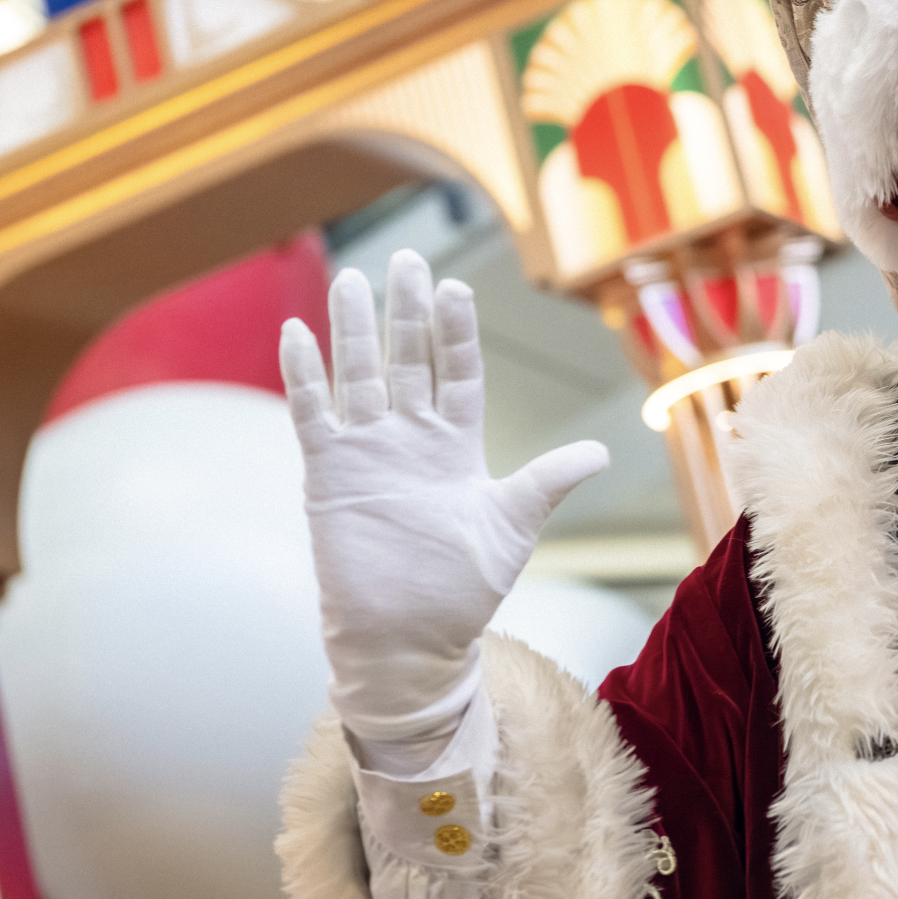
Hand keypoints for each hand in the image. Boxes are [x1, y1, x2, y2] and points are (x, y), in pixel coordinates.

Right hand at [280, 249, 606, 759]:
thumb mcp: (513, 524)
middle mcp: (410, 438)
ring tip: (353, 279)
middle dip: (407, 311)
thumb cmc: (464, 587)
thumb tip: (600, 452)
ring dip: (355, 330)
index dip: (456, 331)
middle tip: (406, 259)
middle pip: (407, 359)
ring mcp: (367, 453)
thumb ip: (547, 480)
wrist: (410, 638)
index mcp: (456, 444)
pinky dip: (305, 375)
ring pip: (359, 375)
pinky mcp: (329, 475)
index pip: (457, 372)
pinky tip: (297, 333)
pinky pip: (313, 415)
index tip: (455, 287)